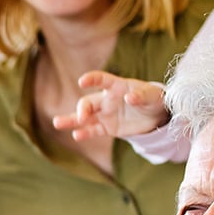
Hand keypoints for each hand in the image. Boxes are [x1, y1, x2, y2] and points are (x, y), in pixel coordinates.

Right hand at [52, 71, 168, 140]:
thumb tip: (130, 98)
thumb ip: (141, 96)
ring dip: (71, 119)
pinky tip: (76, 135)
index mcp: (116, 86)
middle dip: (82, 109)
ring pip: (84, 117)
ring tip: (57, 123)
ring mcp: (105, 114)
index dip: (92, 79)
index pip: (101, 79)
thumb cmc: (153, 99)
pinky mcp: (107, 127)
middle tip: (82, 117)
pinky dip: (85, 133)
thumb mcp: (152, 96)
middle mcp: (106, 99)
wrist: (156, 116)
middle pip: (88, 102)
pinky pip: (93, 130)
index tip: (82, 81)